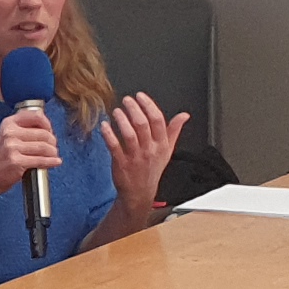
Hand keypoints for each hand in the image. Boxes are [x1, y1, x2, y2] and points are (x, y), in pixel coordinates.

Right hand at [0, 100, 62, 200]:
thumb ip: (22, 128)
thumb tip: (46, 127)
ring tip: (53, 155)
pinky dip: (51, 162)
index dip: (47, 123)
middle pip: (43, 133)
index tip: (50, 131)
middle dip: (52, 141)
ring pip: (44, 147)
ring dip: (53, 152)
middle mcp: (10, 133)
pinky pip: (41, 160)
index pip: (35, 116)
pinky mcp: (16, 162)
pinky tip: (55, 162)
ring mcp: (12, 147)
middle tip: (53, 146)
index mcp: (8, 123)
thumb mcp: (6, 135)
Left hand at [100, 91, 185, 208]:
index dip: (148, 105)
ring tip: (116, 111)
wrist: (140, 193)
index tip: (140, 96)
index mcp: (161, 144)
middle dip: (133, 108)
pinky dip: (108, 134)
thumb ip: (174, 130)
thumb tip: (184, 115)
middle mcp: (149, 150)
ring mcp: (135, 157)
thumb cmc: (152, 169)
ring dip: (121, 119)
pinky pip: (114, 146)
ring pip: (129, 134)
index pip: (158, 120)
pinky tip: (104, 125)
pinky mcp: (121, 163)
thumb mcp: (167, 150)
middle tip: (126, 100)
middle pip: (142, 124)